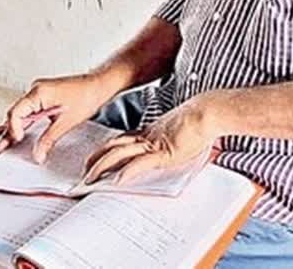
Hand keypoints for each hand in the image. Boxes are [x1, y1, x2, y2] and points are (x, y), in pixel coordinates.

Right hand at [0, 73, 117, 162]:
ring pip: (21, 113)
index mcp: (38, 93)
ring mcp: (39, 93)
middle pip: (15, 113)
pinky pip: (29, 111)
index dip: (13, 128)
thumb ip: (48, 139)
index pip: (16, 112)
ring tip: (2, 142)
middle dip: (7, 131)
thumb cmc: (86, 96)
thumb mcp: (66, 122)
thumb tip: (38, 154)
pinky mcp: (44, 97)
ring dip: (14, 128)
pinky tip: (17, 132)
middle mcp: (36, 90)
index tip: (15, 140)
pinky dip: (23, 123)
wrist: (99, 85)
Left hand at [83, 98, 216, 184]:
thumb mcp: (179, 135)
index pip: (122, 142)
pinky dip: (127, 172)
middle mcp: (148, 137)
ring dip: (103, 167)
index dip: (106, 150)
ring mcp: (154, 144)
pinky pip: (141, 163)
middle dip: (96, 160)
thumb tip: (172, 150)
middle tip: (84, 171)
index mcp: (150, 133)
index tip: (95, 159)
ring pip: (120, 154)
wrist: (208, 113)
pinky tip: (117, 180)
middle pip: (114, 147)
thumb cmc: (199, 122)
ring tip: (91, 178)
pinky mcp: (163, 152)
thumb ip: (170, 143)